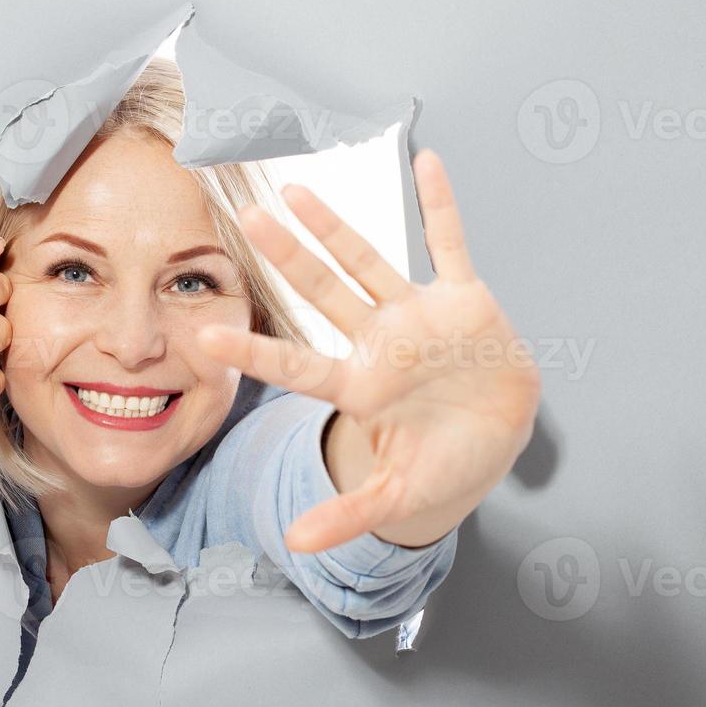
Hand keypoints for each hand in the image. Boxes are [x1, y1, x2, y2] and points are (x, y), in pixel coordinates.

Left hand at [196, 149, 540, 552]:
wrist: (501, 437)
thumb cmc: (445, 462)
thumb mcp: (398, 495)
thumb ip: (348, 516)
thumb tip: (293, 545)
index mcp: (359, 388)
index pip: (295, 364)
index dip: (252, 349)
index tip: (204, 329)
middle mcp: (379, 342)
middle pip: (322, 294)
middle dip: (285, 257)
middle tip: (242, 218)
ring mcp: (418, 316)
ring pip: (369, 263)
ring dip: (336, 228)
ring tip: (296, 188)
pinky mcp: (464, 299)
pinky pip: (450, 244)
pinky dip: (440, 206)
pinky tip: (426, 161)